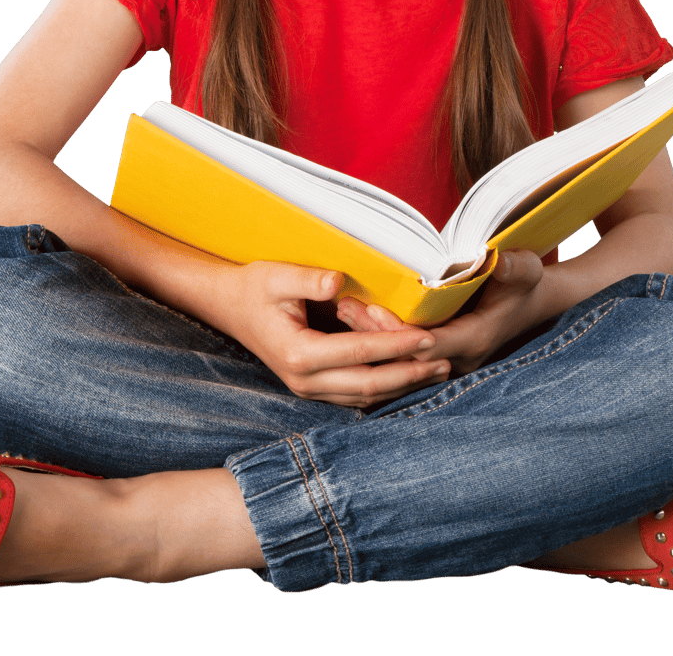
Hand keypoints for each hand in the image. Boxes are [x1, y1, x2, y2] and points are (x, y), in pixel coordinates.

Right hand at [219, 261, 451, 407]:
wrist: (227, 306)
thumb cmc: (254, 286)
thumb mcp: (277, 275)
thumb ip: (309, 279)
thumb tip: (339, 281)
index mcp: (299, 353)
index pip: (360, 352)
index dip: (396, 345)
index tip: (428, 335)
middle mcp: (303, 380)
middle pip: (368, 385)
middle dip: (409, 374)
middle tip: (445, 362)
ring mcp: (306, 389)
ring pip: (364, 396)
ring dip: (401, 385)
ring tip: (435, 371)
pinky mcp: (311, 387)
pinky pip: (354, 395)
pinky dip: (383, 388)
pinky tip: (406, 377)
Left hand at [336, 250, 548, 376]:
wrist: (533, 303)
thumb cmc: (526, 283)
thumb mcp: (527, 270)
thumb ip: (514, 267)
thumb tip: (498, 258)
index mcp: (476, 339)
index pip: (430, 345)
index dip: (400, 331)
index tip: (374, 310)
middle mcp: (458, 358)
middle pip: (407, 355)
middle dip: (375, 334)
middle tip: (344, 306)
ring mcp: (447, 361)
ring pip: (402, 357)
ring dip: (372, 336)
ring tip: (342, 308)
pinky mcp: (438, 356)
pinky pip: (404, 354)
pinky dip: (380, 338)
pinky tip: (354, 318)